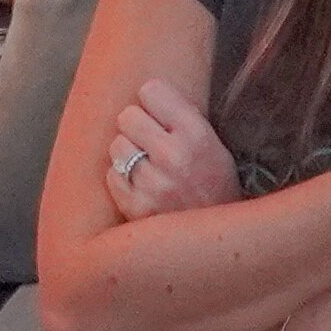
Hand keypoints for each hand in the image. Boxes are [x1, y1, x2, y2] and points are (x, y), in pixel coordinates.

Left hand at [98, 77, 235, 221]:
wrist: (218, 240)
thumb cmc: (217, 188)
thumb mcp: (216, 146)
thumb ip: (185, 118)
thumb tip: (149, 91)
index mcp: (197, 134)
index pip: (151, 90)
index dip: (152, 101)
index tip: (158, 113)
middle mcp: (174, 155)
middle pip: (127, 115)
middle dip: (136, 126)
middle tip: (148, 141)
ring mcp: (153, 183)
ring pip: (116, 146)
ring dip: (127, 153)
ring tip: (145, 165)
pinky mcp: (136, 208)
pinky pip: (111, 176)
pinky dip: (122, 179)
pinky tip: (140, 186)